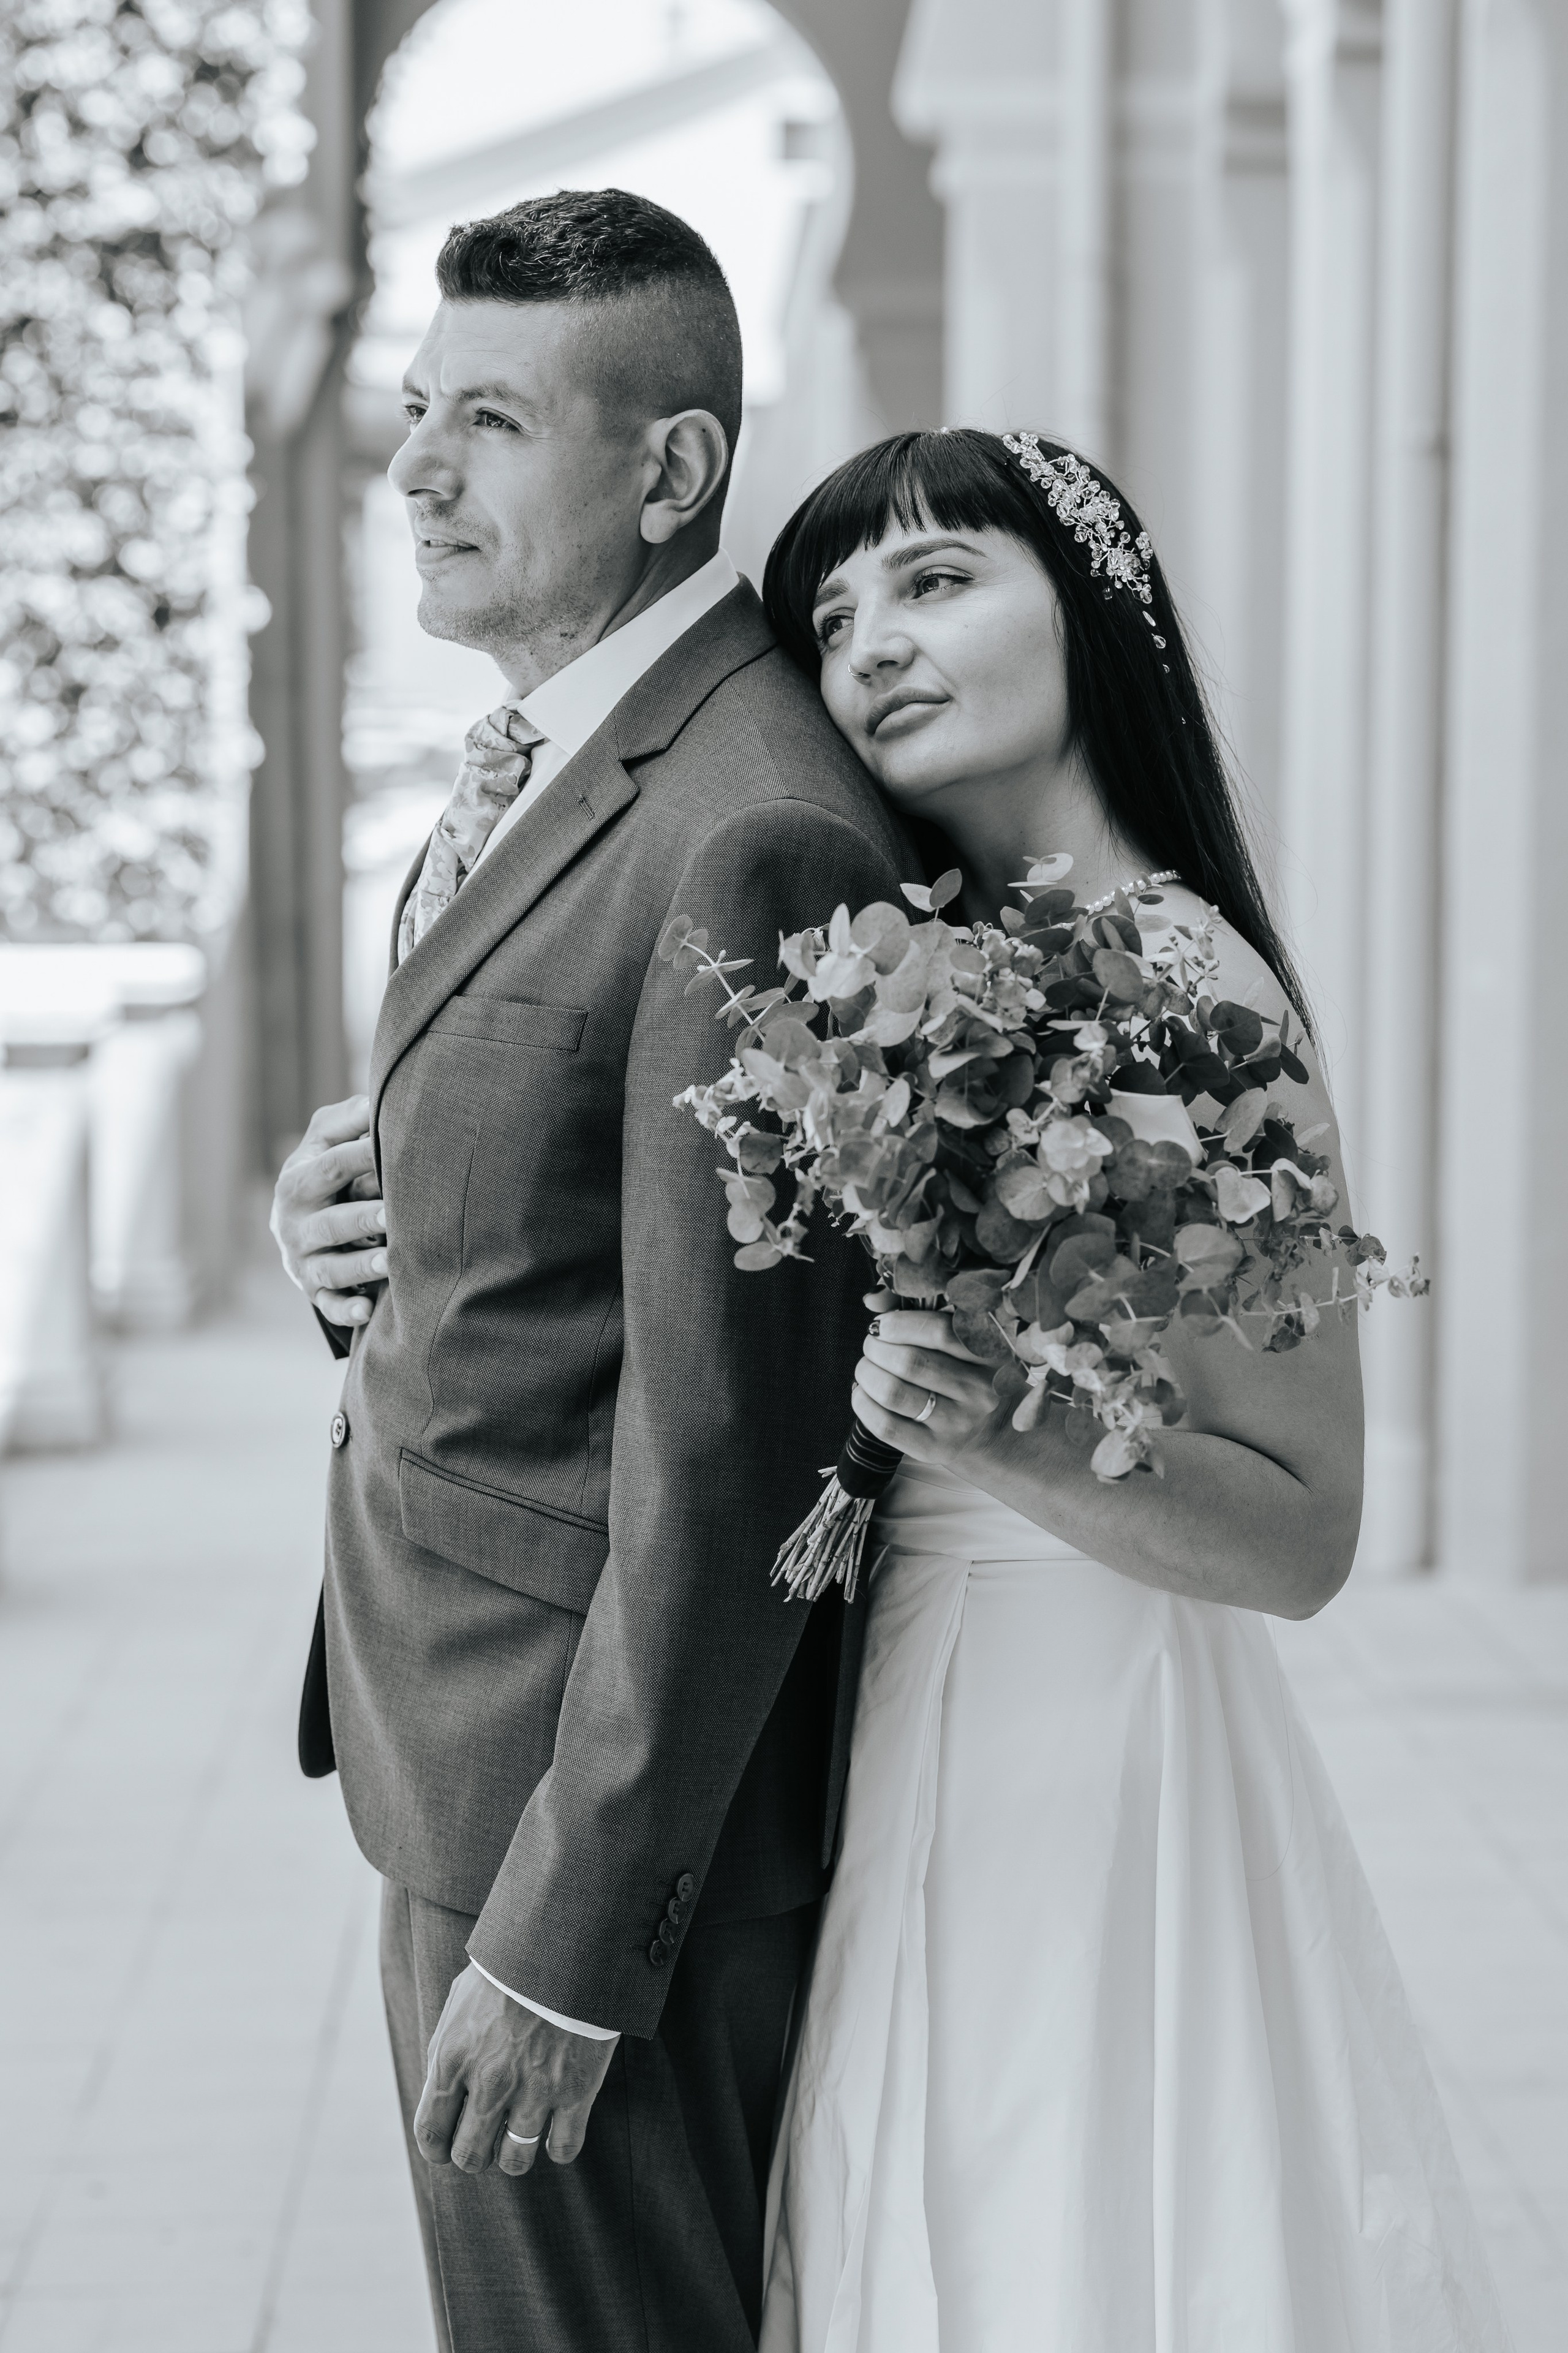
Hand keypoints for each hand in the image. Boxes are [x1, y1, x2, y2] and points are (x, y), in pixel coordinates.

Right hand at [269, 1095, 387, 1327]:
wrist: (297, 1221)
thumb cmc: (325, 1171)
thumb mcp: (324, 1141)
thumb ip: (345, 1120)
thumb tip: (372, 1102)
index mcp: (297, 1183)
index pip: (330, 1168)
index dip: (360, 1157)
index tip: (391, 1149)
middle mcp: (295, 1225)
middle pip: (329, 1223)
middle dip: (359, 1218)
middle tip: (391, 1214)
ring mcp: (303, 1261)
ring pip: (330, 1268)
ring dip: (360, 1266)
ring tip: (391, 1261)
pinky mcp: (314, 1292)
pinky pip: (328, 1305)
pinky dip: (345, 1310)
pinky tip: (367, 1311)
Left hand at [414, 1964, 617, 2177]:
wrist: (566, 1944)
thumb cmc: (509, 1970)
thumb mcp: (460, 2003)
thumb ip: (446, 2051)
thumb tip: (442, 2095)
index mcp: (453, 2059)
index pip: (431, 2134)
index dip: (437, 2149)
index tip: (447, 2148)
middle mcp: (489, 2083)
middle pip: (469, 2157)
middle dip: (474, 2154)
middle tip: (486, 2139)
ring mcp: (534, 2091)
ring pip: (514, 2162)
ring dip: (514, 2153)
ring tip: (521, 2134)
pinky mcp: (575, 2092)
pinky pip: (563, 2149)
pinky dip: (558, 2146)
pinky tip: (557, 2128)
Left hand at [852, 1294, 1002, 1467]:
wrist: (991, 1428)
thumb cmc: (965, 1370)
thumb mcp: (958, 1335)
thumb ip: (917, 1308)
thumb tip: (873, 1300)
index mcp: (990, 1352)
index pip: (938, 1330)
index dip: (899, 1323)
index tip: (883, 1324)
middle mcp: (980, 1389)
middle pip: (910, 1362)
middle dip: (876, 1348)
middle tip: (872, 1346)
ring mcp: (960, 1422)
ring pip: (894, 1392)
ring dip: (867, 1374)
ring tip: (867, 1368)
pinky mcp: (936, 1448)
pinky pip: (886, 1425)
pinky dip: (863, 1403)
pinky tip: (864, 1393)